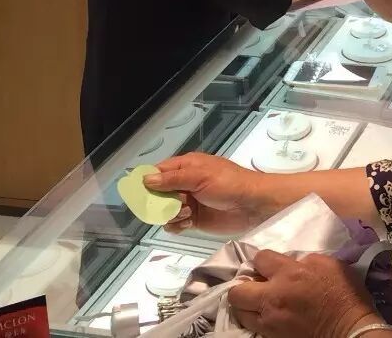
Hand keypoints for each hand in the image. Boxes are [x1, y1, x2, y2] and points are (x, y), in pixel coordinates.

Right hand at [146, 152, 272, 235]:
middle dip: (161, 201)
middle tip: (173, 204)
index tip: (139, 193)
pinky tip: (188, 223)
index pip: (159, 171)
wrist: (253, 205)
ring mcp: (189, 202)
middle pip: (159, 193)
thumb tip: (146, 180)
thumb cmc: (229, 184)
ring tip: (187, 213)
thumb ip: (173, 179)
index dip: (148, 180)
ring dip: (171, 213)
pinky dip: (177, 225)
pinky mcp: (194, 220)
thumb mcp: (200, 176)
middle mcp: (185, 183)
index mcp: (187, 166)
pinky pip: (174, 224)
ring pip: (165, 210)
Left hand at [229, 249, 377, 337]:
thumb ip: (302, 261)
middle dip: (243, 285)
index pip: (259, 259)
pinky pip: (253, 327)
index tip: (269, 265)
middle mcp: (273, 296)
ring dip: (246, 305)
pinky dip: (255, 320)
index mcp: (288, 273)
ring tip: (258, 302)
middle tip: (255, 284)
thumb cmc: (343, 293)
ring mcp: (271, 320)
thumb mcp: (326, 263)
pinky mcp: (273, 337)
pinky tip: (267, 315)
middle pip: (238, 290)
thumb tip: (290, 264)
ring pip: (239, 312)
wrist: (349, 328)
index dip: (263, 260)